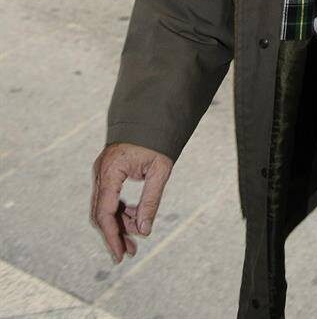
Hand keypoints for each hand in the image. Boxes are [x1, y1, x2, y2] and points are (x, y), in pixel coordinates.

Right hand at [90, 142, 172, 263]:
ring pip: (104, 207)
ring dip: (119, 224)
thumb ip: (151, 200)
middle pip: (101, 213)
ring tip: (136, 239)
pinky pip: (109, 197)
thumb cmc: (156, 141)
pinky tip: (134, 219)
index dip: (112, 236)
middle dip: (115, 234)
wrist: (151, 116)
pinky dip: (120, 211)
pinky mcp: (107, 173)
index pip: (105, 212)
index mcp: (110, 171)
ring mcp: (102, 172)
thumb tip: (144, 230)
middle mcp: (100, 172)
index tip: (120, 255)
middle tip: (130, 252)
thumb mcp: (160, 170)